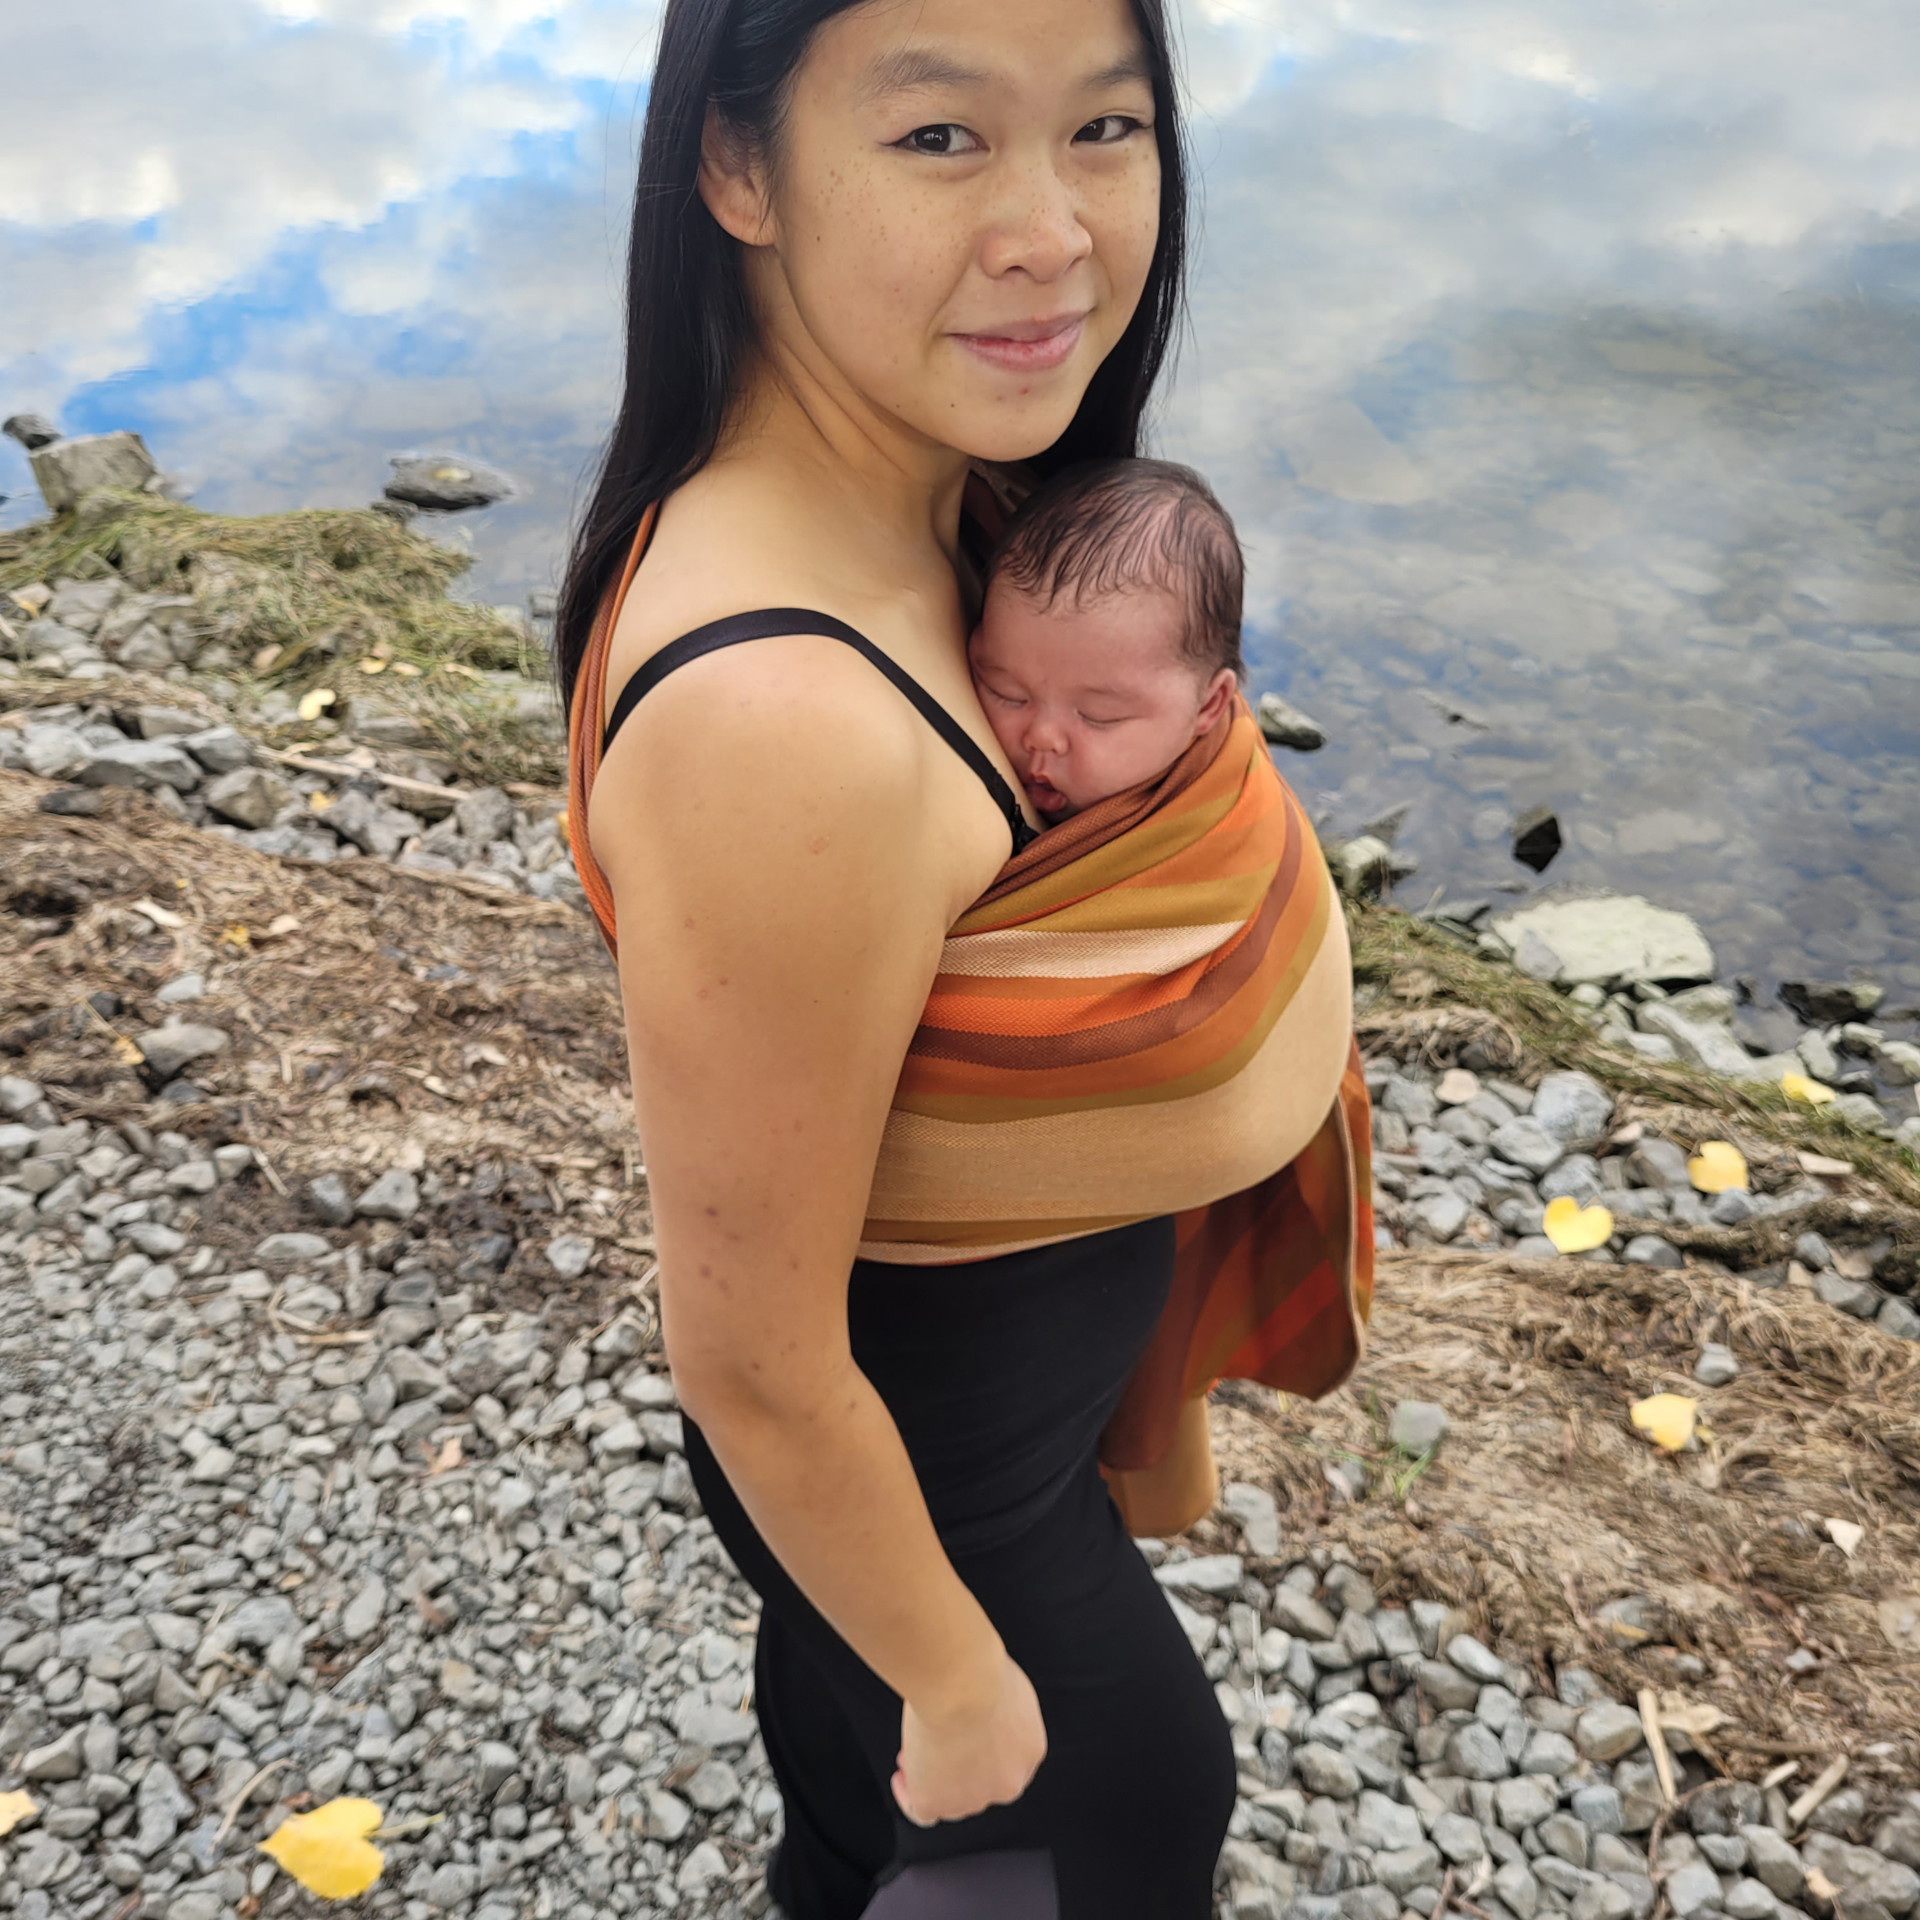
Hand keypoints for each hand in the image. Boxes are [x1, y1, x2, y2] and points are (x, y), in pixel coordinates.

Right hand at [891, 1650, 1046, 1826]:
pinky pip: (922, 1813)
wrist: (962, 1684)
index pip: (1006, 1762)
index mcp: (1029, 1749)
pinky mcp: (937, 1803)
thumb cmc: (981, 1671)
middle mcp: (1006, 1781)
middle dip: (956, 1766)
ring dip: (933, 1779)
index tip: (964, 1736)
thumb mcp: (1005, 1682)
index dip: (981, 1750)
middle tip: (935, 1746)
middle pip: (981, 1785)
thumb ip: (1000, 1704)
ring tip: (913, 1755)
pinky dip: (910, 1796)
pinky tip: (903, 1778)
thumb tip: (982, 1699)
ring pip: (952, 1800)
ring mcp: (972, 1798)